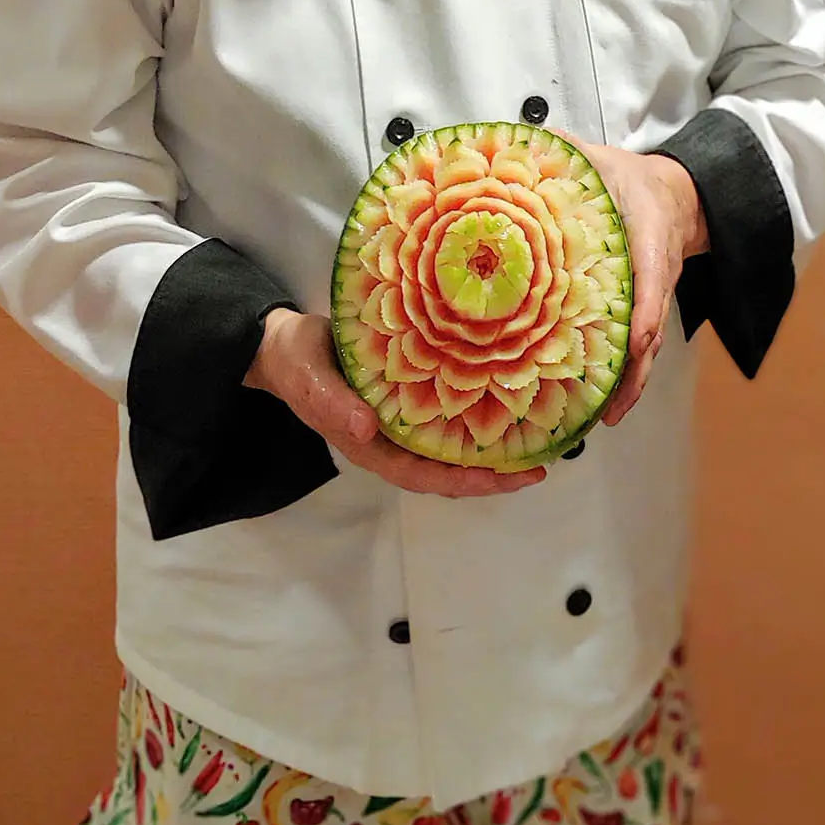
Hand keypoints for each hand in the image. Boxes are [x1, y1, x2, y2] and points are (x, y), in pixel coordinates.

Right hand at [245, 309, 546, 497]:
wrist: (284, 343)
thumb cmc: (296, 361)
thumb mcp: (308, 377)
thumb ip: (332, 402)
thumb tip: (365, 431)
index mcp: (368, 445)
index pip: (421, 475)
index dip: (461, 481)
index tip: (502, 479)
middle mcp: (390, 439)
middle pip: (446, 469)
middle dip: (491, 475)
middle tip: (540, 469)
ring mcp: (401, 421)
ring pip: (452, 446)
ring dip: (492, 450)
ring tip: (536, 442)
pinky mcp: (409, 396)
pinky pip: (449, 415)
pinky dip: (479, 416)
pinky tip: (508, 402)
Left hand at [553, 135, 707, 426]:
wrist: (671, 194)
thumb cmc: (629, 180)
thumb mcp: (601, 158)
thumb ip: (563, 151)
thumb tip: (517, 142)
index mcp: (648, 234)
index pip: (653, 274)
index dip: (646, 308)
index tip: (636, 341)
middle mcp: (654, 274)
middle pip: (649, 329)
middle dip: (632, 370)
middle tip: (609, 408)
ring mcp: (650, 298)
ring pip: (644, 348)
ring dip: (628, 386)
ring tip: (603, 421)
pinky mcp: (641, 311)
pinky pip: (635, 348)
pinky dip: (623, 379)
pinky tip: (601, 408)